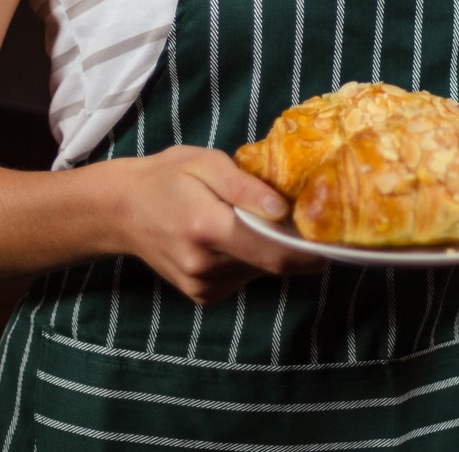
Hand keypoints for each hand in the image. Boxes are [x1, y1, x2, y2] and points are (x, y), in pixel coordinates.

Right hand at [107, 146, 324, 303]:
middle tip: (304, 219)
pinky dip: (250, 259)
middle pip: (270, 263)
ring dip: (268, 249)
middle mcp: (203, 265)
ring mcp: (200, 286)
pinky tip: (233, 237)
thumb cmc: (167, 177)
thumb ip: (245, 187)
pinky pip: (242, 278)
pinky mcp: (201, 295)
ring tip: (254, 219)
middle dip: (293, 245)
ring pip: (258, 271)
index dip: (309, 251)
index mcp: (206, 228)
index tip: (335, 240)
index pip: (272, 251)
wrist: (122, 210)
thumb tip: (283, 210)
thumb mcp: (206, 163)